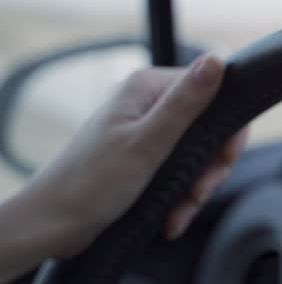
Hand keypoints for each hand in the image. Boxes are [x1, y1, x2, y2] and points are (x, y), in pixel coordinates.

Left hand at [0, 55, 245, 283]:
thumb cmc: (91, 182)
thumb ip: (185, 103)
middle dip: (209, 168)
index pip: (212, 93)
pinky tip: (172, 217)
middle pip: (208, 128)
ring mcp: (146, 131)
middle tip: (198, 193)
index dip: (227, 130)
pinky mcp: (144, 157)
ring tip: (180, 212)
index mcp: (147, 88)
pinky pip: (180, 172)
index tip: (224, 162)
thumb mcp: (147, 143)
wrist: (53, 224)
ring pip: (197, 156)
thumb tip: (216, 60)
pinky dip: (181, 197)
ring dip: (195, 188)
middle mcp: (147, 104)